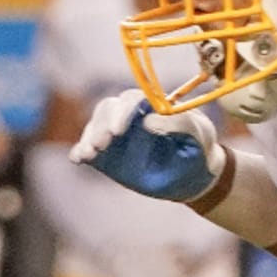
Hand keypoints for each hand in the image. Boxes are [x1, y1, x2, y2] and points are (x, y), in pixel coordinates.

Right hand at [70, 89, 225, 201]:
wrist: (193, 175)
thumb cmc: (198, 148)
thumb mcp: (198, 134)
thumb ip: (180, 124)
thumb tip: (149, 121)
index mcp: (151, 105)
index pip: (131, 100)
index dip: (122, 113)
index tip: (118, 132)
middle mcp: (129, 116)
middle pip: (107, 110)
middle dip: (101, 126)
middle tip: (101, 145)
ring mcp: (115, 135)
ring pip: (95, 127)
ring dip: (89, 138)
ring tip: (88, 154)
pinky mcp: (107, 154)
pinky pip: (88, 148)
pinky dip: (79, 151)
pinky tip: (77, 159)